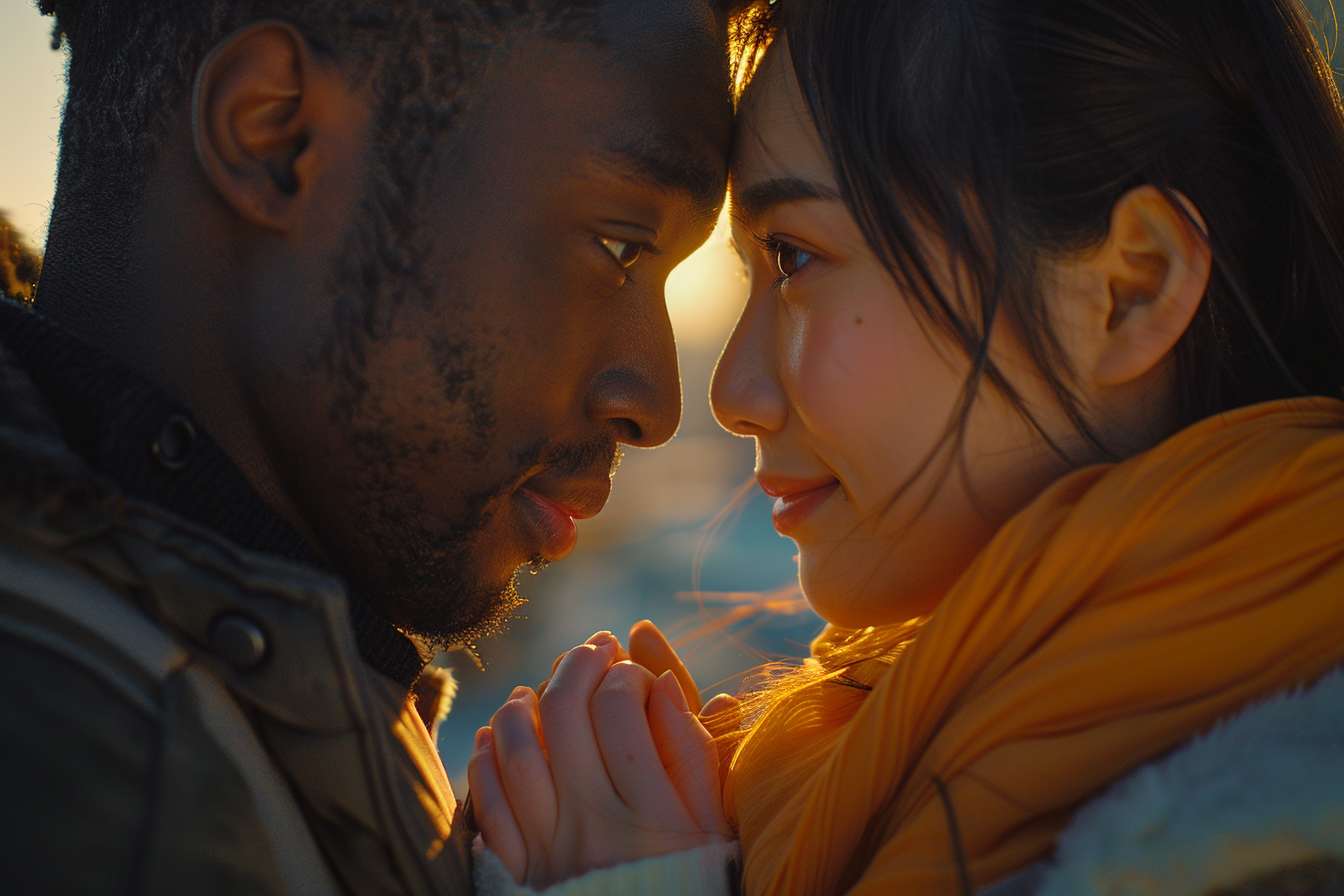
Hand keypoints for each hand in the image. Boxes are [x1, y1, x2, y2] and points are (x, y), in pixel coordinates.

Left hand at [468, 632, 732, 887]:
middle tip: (592, 649)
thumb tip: (672, 685)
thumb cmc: (688, 884)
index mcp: (651, 813)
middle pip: (567, 713)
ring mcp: (549, 849)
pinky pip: (486, 804)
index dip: (626, 672)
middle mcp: (595, 825)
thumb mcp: (710, 830)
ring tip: (539, 686)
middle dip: (578, 665)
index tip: (634, 672)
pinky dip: (484, 759)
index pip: (623, 706)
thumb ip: (695, 759)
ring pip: (517, 749)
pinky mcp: (518, 872)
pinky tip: (496, 734)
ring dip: (523, 704)